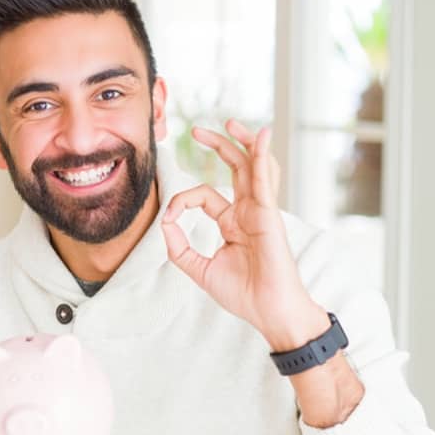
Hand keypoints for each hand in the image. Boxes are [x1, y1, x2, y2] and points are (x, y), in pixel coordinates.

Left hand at [161, 119, 326, 350]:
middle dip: (218, 146)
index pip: (205, 195)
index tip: (170, 216)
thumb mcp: (199, 269)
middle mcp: (248, 211)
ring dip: (244, 142)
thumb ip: (179, 247)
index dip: (183, 200)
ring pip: (253, 167)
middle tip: (196, 131)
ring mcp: (261, 211)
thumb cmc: (244, 294)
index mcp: (233, 222)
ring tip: (231, 123)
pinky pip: (265, 181)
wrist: (269, 312)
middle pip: (235, 168)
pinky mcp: (270, 216)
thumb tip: (164, 222)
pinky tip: (261, 138)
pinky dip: (262, 157)